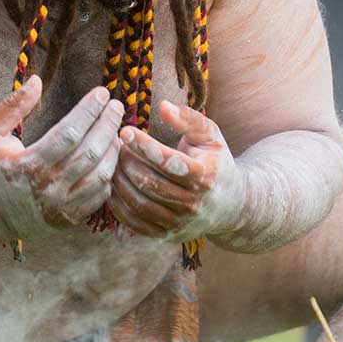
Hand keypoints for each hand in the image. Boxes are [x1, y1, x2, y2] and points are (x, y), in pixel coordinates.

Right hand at [0, 77, 124, 242]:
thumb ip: (11, 106)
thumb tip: (37, 81)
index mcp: (27, 165)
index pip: (68, 133)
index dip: (89, 111)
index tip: (102, 93)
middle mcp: (47, 188)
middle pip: (90, 152)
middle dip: (108, 125)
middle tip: (117, 106)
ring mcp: (61, 206)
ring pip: (100, 175)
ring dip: (113, 150)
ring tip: (116, 130)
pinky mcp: (69, 219)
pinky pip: (100, 195)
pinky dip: (109, 174)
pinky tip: (110, 157)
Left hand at [108, 101, 245, 242]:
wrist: (231, 206)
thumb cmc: (216, 163)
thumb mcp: (211, 136)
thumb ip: (189, 119)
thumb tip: (163, 106)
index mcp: (205, 177)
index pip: (168, 162)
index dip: (144, 145)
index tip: (125, 130)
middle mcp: (193, 204)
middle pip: (149, 183)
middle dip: (126, 161)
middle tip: (113, 145)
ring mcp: (179, 223)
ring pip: (139, 203)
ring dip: (119, 181)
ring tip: (111, 162)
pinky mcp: (167, 235)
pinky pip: (135, 223)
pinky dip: (119, 205)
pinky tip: (112, 185)